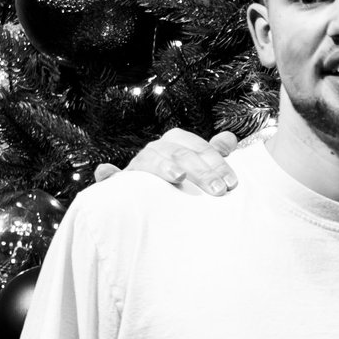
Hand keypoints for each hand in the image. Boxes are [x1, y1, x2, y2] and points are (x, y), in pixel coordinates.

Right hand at [97, 127, 237, 194]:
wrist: (151, 199)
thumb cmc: (181, 180)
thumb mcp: (198, 165)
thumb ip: (214, 152)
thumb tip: (230, 138)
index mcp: (176, 142)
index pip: (199, 148)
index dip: (217, 164)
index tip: (231, 183)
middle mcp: (156, 149)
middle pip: (180, 154)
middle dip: (201, 171)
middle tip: (218, 190)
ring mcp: (137, 165)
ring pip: (151, 159)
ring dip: (164, 166)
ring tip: (178, 176)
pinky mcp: (121, 182)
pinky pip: (111, 177)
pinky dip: (108, 174)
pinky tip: (106, 173)